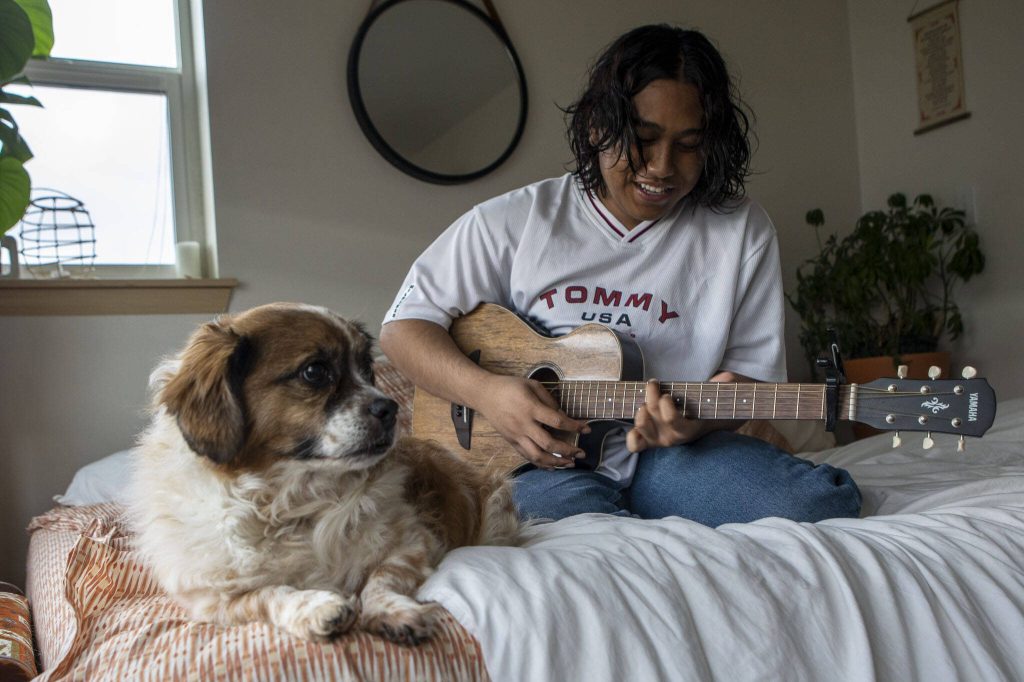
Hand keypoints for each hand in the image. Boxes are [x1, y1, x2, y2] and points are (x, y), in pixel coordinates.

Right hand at [474, 373, 590, 469]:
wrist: (484, 394)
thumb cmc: (510, 386)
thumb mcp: (532, 385)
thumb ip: (549, 401)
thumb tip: (563, 417)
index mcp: (530, 408)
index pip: (557, 421)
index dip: (575, 426)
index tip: (588, 428)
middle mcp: (523, 425)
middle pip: (549, 443)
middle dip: (568, 451)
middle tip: (581, 453)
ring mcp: (516, 436)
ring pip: (537, 456)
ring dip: (556, 463)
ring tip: (570, 464)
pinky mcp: (511, 442)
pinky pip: (527, 457)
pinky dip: (541, 464)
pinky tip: (552, 466)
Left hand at [626, 372, 740, 452]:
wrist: (708, 419)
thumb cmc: (711, 402)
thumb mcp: (722, 391)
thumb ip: (724, 385)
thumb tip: (725, 379)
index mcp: (690, 429)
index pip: (672, 420)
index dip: (665, 405)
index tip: (668, 394)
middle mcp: (673, 438)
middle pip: (651, 417)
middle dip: (650, 398)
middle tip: (656, 385)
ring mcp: (660, 440)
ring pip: (640, 425)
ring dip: (640, 408)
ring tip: (647, 399)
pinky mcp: (650, 439)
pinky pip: (635, 444)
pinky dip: (632, 435)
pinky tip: (637, 420)